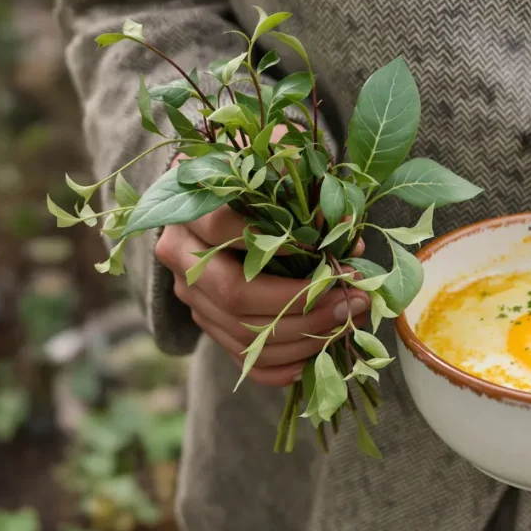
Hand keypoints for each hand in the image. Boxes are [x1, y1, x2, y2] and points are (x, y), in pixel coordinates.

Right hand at [156, 128, 369, 386]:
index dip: (279, 247)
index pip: (223, 229)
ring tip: (347, 322)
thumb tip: (343, 232)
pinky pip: (242, 360)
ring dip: (302, 338)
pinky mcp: (208, 323)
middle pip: (233, 295)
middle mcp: (180, 256)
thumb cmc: (261, 174)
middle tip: (349, 301)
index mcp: (191, 209)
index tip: (329, 255)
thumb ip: (306, 183)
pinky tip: (317, 357)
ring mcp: (191, 296)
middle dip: (300, 305)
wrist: (226, 193)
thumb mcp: (281, 163)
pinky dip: (282, 367)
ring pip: (241, 334)